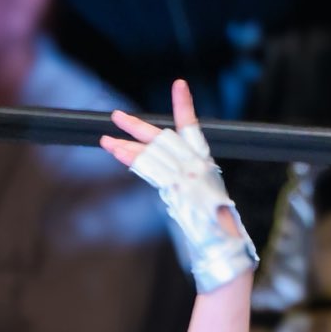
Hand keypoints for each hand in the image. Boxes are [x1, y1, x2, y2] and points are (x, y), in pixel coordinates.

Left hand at [101, 77, 256, 292]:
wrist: (225, 246)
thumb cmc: (220, 232)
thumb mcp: (210, 205)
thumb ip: (191, 191)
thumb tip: (174, 191)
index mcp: (206, 165)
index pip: (192, 128)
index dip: (184, 107)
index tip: (179, 85)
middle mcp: (195, 165)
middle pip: (162, 138)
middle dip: (137, 127)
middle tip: (116, 116)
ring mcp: (186, 176)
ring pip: (150, 153)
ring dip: (125, 146)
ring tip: (105, 140)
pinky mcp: (176, 189)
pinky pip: (149, 169)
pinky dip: (132, 158)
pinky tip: (116, 151)